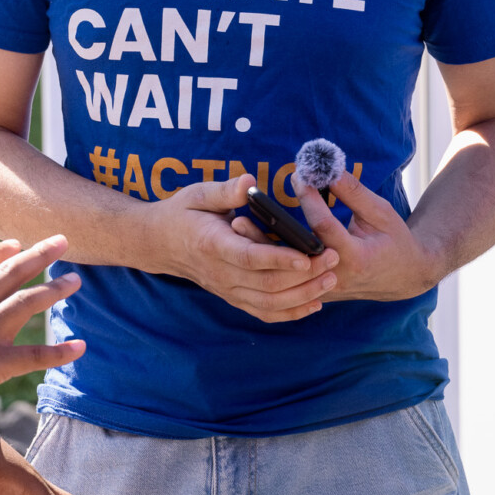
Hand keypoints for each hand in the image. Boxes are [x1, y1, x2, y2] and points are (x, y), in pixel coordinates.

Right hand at [145, 176, 338, 322]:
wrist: (160, 243)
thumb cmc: (183, 213)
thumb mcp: (198, 193)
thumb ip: (224, 190)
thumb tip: (249, 182)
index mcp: (213, 244)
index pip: (250, 257)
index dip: (279, 259)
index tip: (307, 255)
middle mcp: (221, 273)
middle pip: (267, 285)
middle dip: (304, 275)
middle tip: (333, 259)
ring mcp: (227, 289)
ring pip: (269, 304)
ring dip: (303, 295)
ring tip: (331, 279)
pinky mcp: (233, 297)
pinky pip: (264, 312)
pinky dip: (291, 312)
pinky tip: (314, 303)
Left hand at [259, 169, 439, 302]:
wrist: (403, 277)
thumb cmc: (394, 240)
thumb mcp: (381, 212)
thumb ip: (354, 192)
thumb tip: (327, 168)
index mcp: (356, 257)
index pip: (324, 227)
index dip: (310, 200)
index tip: (296, 176)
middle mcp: (336, 277)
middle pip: (295, 255)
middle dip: (269, 232)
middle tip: (244, 211)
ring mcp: (325, 289)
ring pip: (286, 272)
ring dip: (261, 249)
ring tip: (238, 225)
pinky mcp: (316, 293)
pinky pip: (289, 279)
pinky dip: (270, 262)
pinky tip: (248, 243)